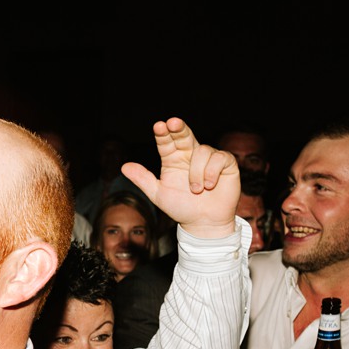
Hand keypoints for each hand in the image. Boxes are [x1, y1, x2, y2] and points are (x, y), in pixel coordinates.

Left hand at [121, 117, 238, 239]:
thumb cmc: (181, 208)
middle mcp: (190, 155)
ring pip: (202, 151)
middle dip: (179, 128)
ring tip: (196, 190)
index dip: (163, 133)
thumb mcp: (159, 195)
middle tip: (173, 124)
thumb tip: (124, 167)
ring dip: (196, 173)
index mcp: (173, 159)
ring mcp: (208, 157)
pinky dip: (212, 173)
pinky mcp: (225, 162)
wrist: (204, 224)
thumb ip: (143, 180)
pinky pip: (218, 158)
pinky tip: (210, 185)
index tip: (158, 127)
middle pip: (184, 135)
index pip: (167, 142)